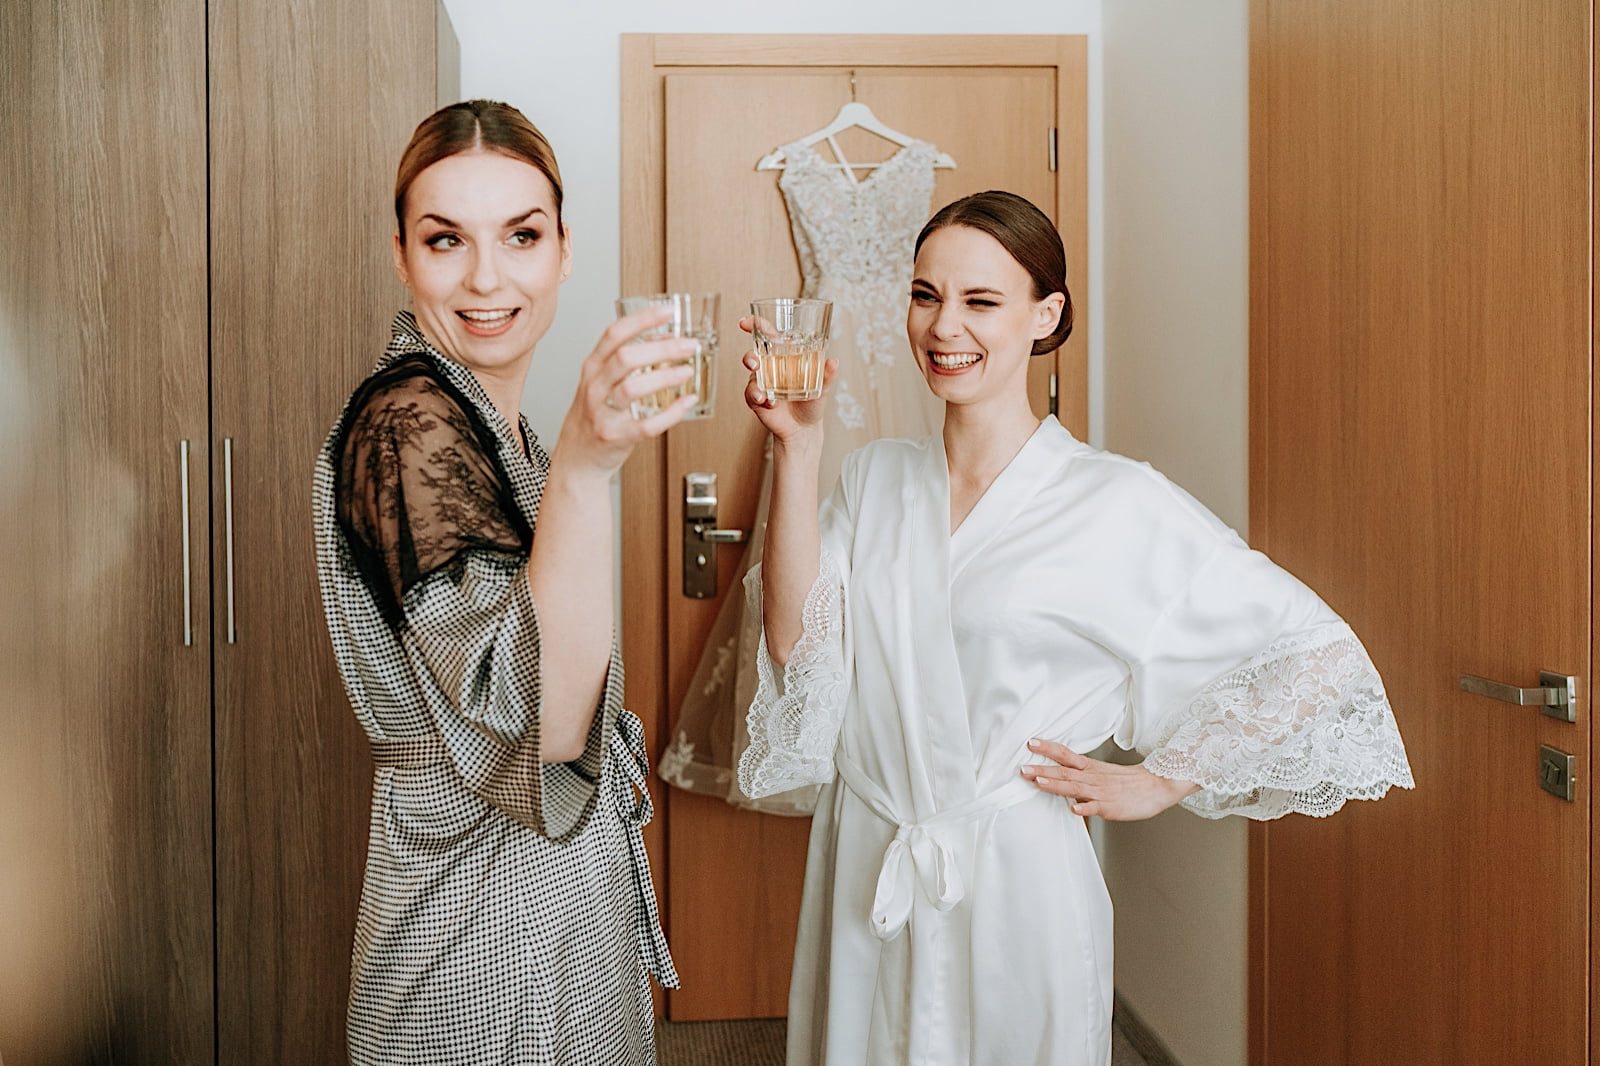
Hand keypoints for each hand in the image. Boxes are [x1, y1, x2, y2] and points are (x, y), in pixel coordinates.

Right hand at [553, 305, 699, 476]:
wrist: (576, 459)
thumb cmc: (593, 417)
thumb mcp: (598, 382)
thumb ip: (621, 362)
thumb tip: (664, 340)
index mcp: (592, 368)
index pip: (615, 333)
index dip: (643, 319)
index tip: (669, 311)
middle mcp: (595, 387)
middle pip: (626, 357)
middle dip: (662, 348)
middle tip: (688, 345)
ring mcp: (603, 413)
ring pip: (633, 388)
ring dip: (665, 377)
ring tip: (687, 372)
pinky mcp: (616, 437)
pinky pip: (646, 425)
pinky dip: (671, 413)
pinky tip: (687, 402)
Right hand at [737, 314, 836, 446]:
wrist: (805, 429)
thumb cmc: (812, 403)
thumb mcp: (823, 387)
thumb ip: (826, 374)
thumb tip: (834, 361)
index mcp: (784, 356)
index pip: (767, 335)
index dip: (755, 325)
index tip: (745, 323)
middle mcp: (769, 366)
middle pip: (753, 353)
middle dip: (749, 356)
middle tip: (754, 362)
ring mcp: (761, 382)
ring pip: (750, 374)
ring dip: (754, 382)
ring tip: (763, 391)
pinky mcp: (756, 399)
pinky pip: (751, 394)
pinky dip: (758, 397)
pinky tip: (770, 402)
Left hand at [1019, 738, 1198, 820]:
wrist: (1157, 786)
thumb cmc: (1128, 782)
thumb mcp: (1102, 772)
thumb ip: (1080, 774)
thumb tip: (1059, 776)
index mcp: (1090, 768)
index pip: (1065, 754)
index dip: (1048, 748)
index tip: (1030, 742)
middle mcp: (1092, 778)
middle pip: (1064, 771)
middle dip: (1042, 769)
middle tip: (1022, 767)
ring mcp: (1100, 792)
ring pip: (1074, 788)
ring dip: (1056, 784)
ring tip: (1039, 781)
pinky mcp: (1110, 807)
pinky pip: (1096, 807)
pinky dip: (1085, 808)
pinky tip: (1074, 809)